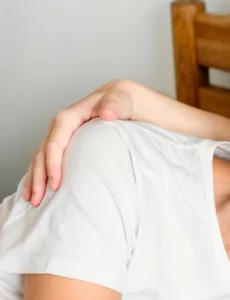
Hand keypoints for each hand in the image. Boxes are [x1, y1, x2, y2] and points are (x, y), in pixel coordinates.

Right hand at [23, 80, 135, 205]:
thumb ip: (115, 105)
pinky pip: (48, 159)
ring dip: (36, 178)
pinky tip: (38, 189)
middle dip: (38, 176)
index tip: (56, 182)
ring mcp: (63, 135)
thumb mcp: (122, 99)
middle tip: (38, 199)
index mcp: (73, 115)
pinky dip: (41, 174)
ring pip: (41, 157)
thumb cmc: (124, 100)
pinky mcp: (67, 143)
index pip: (56, 140)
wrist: (127, 99)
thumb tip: (106, 113)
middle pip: (43, 151)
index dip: (53, 162)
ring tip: (33, 200)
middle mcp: (63, 126)